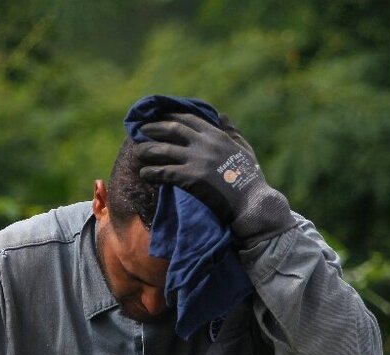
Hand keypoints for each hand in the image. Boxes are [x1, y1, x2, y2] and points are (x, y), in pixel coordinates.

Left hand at [134, 113, 265, 222]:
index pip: (188, 119)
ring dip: (147, 150)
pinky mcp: (191, 178)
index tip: (158, 117)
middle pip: (172, 129)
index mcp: (217, 135)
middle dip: (154, 128)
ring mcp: (197, 160)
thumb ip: (232, 131)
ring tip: (137, 152)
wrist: (252, 204)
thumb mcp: (244, 149)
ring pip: (164, 149)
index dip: (170, 116)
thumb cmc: (251, 179)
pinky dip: (151, 172)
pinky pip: (164, 172)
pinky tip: (144, 174)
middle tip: (140, 130)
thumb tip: (221, 115)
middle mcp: (205, 143)